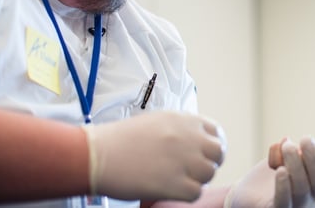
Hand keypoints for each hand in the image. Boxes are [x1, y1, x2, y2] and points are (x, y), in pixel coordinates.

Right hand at [83, 110, 225, 200]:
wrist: (96, 154)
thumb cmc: (122, 140)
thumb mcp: (157, 121)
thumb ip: (181, 129)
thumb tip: (197, 142)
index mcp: (185, 120)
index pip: (216, 132)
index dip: (211, 145)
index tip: (203, 154)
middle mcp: (188, 137)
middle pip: (217, 153)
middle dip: (208, 163)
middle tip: (193, 171)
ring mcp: (183, 160)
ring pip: (209, 174)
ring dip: (197, 179)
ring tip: (178, 180)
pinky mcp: (174, 183)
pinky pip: (196, 192)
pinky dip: (186, 194)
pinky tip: (172, 189)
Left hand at [226, 137, 314, 207]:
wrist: (251, 191)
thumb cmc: (275, 170)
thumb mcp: (291, 155)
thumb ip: (298, 147)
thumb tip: (295, 141)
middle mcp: (312, 197)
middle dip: (314, 157)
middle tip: (305, 139)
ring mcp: (297, 206)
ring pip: (302, 190)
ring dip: (296, 164)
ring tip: (287, 147)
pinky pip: (284, 202)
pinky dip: (284, 185)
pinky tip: (281, 170)